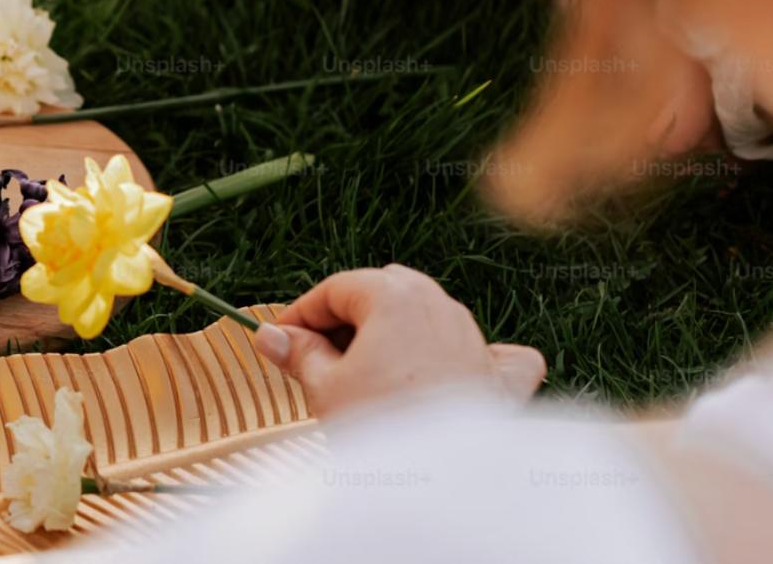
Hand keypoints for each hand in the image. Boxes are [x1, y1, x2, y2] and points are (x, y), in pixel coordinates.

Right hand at [253, 265, 546, 418]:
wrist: (441, 483)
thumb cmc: (381, 426)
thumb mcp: (325, 386)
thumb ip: (298, 353)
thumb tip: (272, 337)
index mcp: (394, 296)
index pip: (335, 289)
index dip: (301, 313)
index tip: (282, 339)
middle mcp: (440, 305)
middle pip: (383, 294)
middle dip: (349, 319)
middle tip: (319, 357)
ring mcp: (476, 339)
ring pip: (429, 317)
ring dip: (396, 336)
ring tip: (367, 377)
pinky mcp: (500, 377)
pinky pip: (491, 354)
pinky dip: (467, 358)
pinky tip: (451, 375)